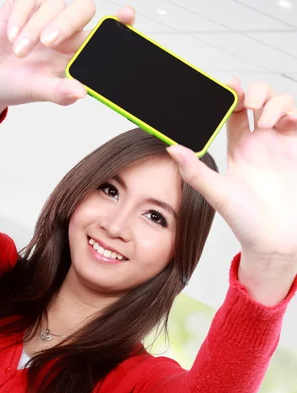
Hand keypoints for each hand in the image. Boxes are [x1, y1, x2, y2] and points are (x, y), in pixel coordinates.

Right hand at [0, 0, 135, 108]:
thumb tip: (81, 92)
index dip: (117, 23)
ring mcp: (44, 16)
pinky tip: (12, 36)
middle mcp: (65, 30)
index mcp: (76, 52)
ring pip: (55, 4)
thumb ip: (60, 92)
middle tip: (49, 43)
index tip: (128, 15)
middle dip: (67, 24)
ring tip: (20, 52)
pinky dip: (22, 17)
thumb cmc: (18, 86)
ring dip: (36, 28)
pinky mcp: (23, 5)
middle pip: (83, 9)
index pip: (103, 32)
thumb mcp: (39, 91)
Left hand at [167, 78, 296, 264]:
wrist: (273, 241)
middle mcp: (259, 144)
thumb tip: (171, 149)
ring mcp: (280, 145)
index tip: (225, 87)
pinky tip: (279, 123)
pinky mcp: (296, 150)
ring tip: (264, 120)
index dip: (230, 95)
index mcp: (238, 150)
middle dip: (254, 91)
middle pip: (258, 100)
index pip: (232, 112)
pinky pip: (296, 119)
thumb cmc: (246, 221)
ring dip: (272, 101)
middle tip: (247, 101)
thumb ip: (194, 171)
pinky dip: (290, 112)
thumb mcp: (217, 193)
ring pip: (280, 104)